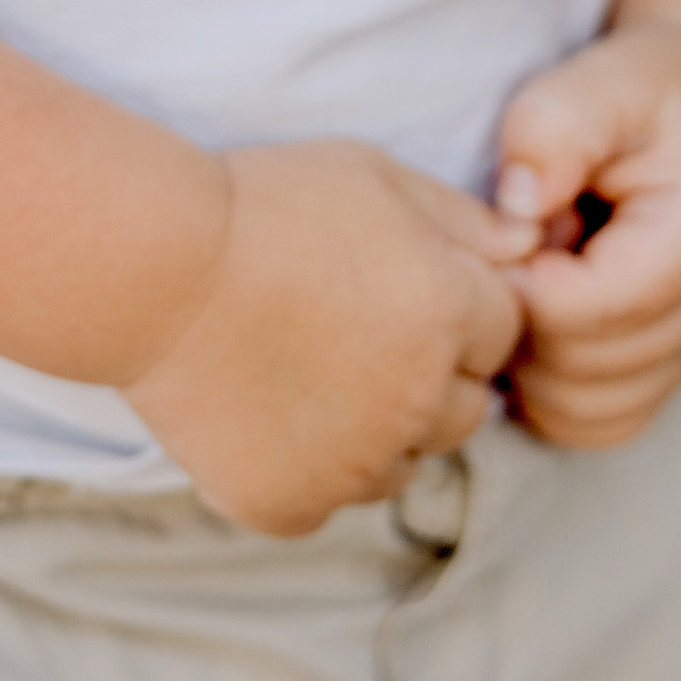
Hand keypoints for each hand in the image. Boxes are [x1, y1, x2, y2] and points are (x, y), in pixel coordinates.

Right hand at [123, 140, 526, 538]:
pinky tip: (264, 410)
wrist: (152, 266)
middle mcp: (420, 402)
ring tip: (304, 367)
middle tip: (352, 330)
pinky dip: (306, 467)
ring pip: (401, 462)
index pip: (502, 332)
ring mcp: (356, 465)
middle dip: (429, 373)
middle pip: (465, 408)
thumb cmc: (264, 204)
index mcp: (450, 315)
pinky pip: (327, 500)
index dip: (454, 304)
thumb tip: (528, 249)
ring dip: (376, 428)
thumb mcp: (374, 174)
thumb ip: (465, 217)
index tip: (394, 285)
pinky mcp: (293, 506)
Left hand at [491, 23, 680, 448]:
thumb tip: (517, 206)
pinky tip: (539, 315)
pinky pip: (590, 425)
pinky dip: (546, 388)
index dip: (524, 280)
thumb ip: (556, 128)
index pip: (594, 309)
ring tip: (533, 275)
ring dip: (529, 355)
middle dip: (522, 314)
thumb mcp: (602, 81)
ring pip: (579, 412)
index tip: (505, 227)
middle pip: (580, 370)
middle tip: (514, 246)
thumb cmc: (643, 95)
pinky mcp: (666, 376)